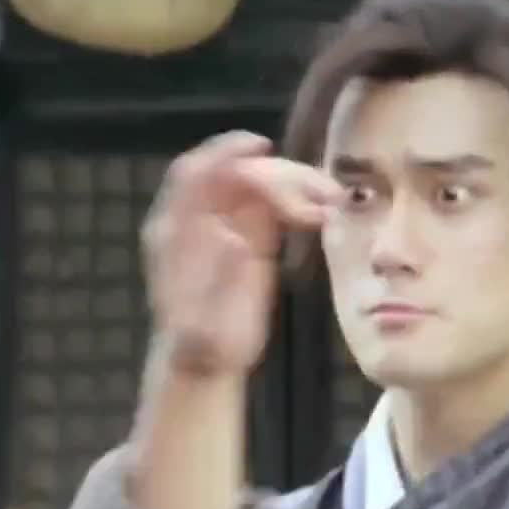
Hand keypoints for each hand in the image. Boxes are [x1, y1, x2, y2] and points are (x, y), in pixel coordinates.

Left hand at [142, 130, 341, 375]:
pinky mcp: (252, 235)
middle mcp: (200, 217)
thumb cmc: (200, 346)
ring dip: (298, 186)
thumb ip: (217, 284)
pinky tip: (323, 214)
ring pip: (262, 184)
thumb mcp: (203, 324)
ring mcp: (228, 222)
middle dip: (280, 175)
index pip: (195, 174)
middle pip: (238, 174)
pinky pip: (276, 205)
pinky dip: (301, 204)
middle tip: (322, 195)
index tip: (261, 147)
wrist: (205, 362)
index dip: (224, 152)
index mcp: (176, 230)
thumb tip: (235, 241)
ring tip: (332, 203)